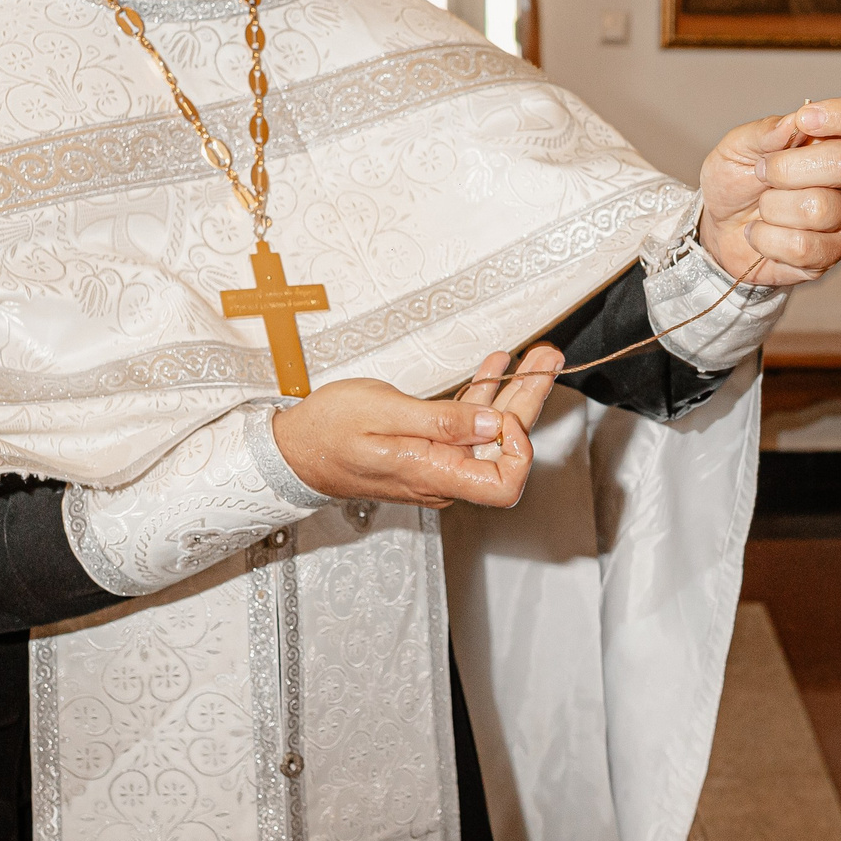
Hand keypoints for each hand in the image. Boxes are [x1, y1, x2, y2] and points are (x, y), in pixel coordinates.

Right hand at [269, 364, 544, 509]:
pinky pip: (466, 429)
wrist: (293, 450)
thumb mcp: (384, 413)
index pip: (503, 483)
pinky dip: (482, 398)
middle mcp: (442, 477)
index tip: (510, 410)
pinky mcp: (429, 453)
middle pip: (503, 447)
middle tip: (547, 358)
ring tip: (533, 357)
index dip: (519, 447)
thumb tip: (493, 425)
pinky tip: (494, 370)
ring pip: (488, 433)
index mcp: (434, 473)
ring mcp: (437, 466)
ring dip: (512, 392)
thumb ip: (443, 422)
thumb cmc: (328, 432)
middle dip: (529, 398)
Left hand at [698, 93, 840, 285]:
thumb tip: (793, 122)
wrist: (717, 227)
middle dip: (786, 169)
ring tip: (763, 209)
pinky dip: (767, 240)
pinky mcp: (831, 253)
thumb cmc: (735, 181)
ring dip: (772, 208)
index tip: (806, 120)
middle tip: (762, 174)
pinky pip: (803, 247)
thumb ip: (764, 132)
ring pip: (818, 209)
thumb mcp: (736, 147)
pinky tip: (762, 234)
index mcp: (831, 139)